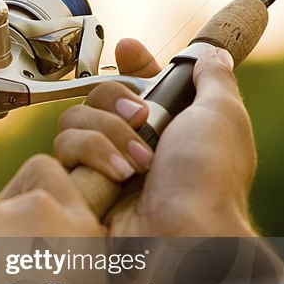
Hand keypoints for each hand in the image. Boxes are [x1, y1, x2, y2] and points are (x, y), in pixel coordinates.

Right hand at [54, 39, 255, 236]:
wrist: (186, 235)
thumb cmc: (210, 181)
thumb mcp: (223, 114)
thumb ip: (213, 78)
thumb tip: (213, 54)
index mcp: (165, 128)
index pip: (135, 87)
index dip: (129, 67)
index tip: (128, 49)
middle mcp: (130, 147)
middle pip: (93, 98)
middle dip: (115, 105)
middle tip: (142, 123)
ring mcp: (102, 170)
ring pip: (71, 123)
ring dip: (106, 137)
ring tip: (135, 167)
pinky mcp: (78, 190)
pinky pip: (60, 154)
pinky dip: (89, 157)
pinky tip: (115, 179)